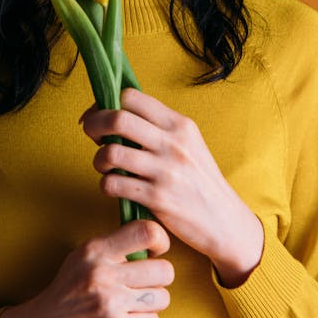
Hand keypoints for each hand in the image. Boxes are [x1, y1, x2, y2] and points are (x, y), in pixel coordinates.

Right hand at [0, 220, 172, 317]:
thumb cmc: (68, 291)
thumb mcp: (83, 258)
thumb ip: (113, 247)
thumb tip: (151, 239)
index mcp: (95, 249)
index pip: (146, 232)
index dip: (160, 240)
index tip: (156, 250)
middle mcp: (102, 272)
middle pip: (163, 269)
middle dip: (159, 278)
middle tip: (146, 282)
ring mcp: (109, 301)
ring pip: (162, 297)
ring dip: (153, 302)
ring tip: (135, 302)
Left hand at [82, 89, 263, 287]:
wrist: (225, 221)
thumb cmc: (198, 179)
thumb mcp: (187, 143)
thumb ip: (157, 127)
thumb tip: (114, 112)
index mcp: (179, 124)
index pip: (131, 96)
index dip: (107, 103)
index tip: (100, 115)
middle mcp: (173, 143)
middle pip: (117, 119)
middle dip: (94, 125)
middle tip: (92, 136)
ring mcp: (165, 170)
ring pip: (111, 153)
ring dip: (99, 159)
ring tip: (105, 166)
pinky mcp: (157, 198)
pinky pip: (113, 184)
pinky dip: (106, 184)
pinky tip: (113, 186)